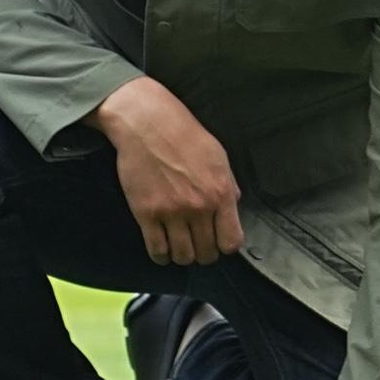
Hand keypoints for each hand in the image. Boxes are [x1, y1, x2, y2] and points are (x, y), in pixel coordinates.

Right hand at [91, 76, 243, 264]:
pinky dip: (161, 255)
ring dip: (182, 256)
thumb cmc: (183, 134)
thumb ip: (228, 187)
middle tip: (197, 244)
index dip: (225, 246)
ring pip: (182, 257)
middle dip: (203, 253)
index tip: (219, 242)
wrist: (147, 123)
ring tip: (180, 246)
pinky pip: (157, 250)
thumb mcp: (218, 157)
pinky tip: (162, 248)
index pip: (231, 242)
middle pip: (207, 254)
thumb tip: (233, 209)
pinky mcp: (146, 214)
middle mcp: (198, 207)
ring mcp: (171, 212)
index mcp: (220, 193)